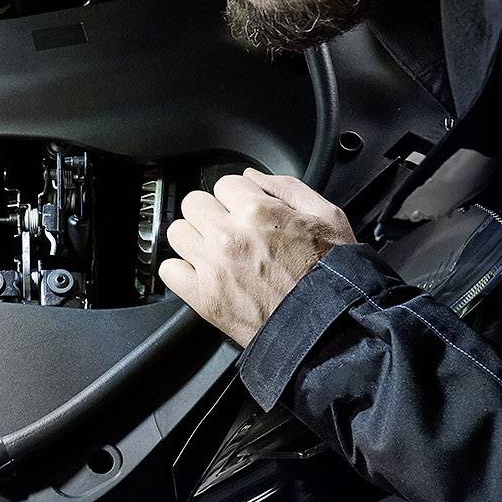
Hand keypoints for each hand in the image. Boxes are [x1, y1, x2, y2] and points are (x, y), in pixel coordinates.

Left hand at [161, 168, 354, 344]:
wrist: (330, 326)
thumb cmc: (331, 275)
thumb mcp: (328, 217)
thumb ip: (288, 187)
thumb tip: (251, 175)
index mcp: (257, 211)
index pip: (224, 183)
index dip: (238, 197)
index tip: (246, 212)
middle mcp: (229, 235)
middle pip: (194, 203)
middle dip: (212, 213)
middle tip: (230, 230)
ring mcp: (213, 266)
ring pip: (177, 232)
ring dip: (194, 239)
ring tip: (216, 252)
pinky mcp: (204, 297)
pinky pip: (169, 270)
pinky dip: (182, 271)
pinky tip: (203, 273)